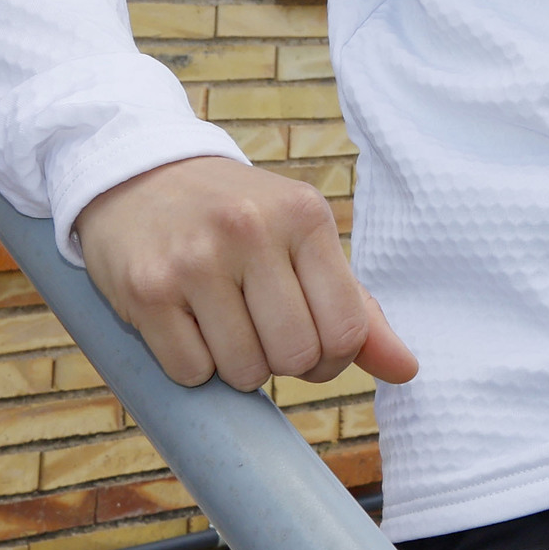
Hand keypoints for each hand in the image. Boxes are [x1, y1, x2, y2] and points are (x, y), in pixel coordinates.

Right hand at [77, 158, 418, 391]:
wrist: (141, 177)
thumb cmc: (238, 219)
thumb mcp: (303, 241)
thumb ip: (357, 307)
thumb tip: (407, 370)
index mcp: (304, 214)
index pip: (347, 329)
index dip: (332, 358)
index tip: (311, 344)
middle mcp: (251, 230)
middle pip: (295, 356)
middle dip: (283, 364)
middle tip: (262, 332)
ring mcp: (195, 259)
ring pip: (243, 372)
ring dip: (236, 366)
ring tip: (223, 321)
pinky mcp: (147, 289)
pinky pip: (191, 372)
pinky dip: (193, 366)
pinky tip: (186, 322)